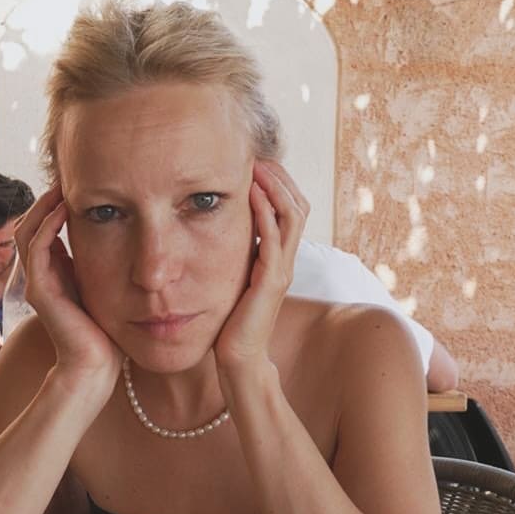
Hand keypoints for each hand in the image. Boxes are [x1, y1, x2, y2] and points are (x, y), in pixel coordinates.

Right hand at [14, 186, 121, 389]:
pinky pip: (37, 248)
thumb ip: (106, 263)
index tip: (80, 184)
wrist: (96, 365)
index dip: (56, 204)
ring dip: (43, 206)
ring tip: (62, 186)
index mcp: (55, 272)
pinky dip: (47, 226)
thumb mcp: (108, 286)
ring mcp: (37, 282)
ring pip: (28, 231)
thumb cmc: (108, 331)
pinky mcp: (40, 291)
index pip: (46, 228)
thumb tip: (126, 235)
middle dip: (47, 198)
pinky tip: (63, 210)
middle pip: (31, 224)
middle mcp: (41, 275)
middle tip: (67, 176)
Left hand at [214, 160, 308, 371]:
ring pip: (292, 216)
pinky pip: (274, 240)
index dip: (279, 183)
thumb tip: (216, 230)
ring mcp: (282, 270)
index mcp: (279, 257)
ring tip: (257, 166)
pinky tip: (252, 195)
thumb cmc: (231, 322)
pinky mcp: (271, 282)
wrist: (239, 358)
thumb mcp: (235, 279)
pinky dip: (265, 213)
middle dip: (280, 177)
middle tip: (259, 155)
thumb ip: (236, 256)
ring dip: (275, 187)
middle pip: (298, 205)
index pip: (291, 209)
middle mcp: (286, 260)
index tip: (257, 161)